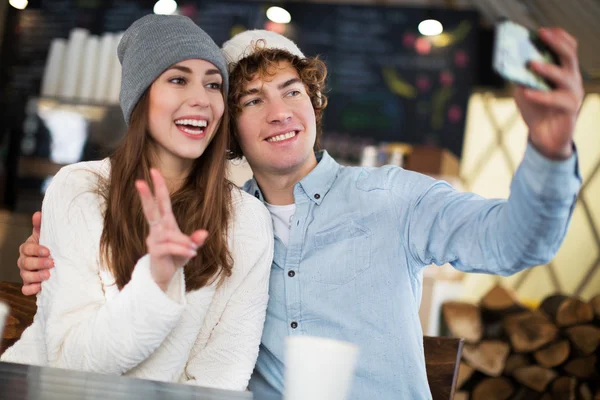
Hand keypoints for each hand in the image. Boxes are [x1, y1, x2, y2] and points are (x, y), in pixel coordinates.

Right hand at [18, 211, 52, 295]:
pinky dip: (31, 289)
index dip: (36, 250)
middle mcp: (24, 261)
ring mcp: (26, 273)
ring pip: (25, 276)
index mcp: (27, 248)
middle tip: (51, 263)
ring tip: (48, 275)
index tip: (48, 251)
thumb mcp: (46, 235)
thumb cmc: (49, 246)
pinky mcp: (30, 285)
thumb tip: (38, 214)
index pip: (27, 249)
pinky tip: (39, 288)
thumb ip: (41, 226)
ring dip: (36, 276)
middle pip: (25, 263)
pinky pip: (25, 289)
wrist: (55, 262)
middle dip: (38, 263)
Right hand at [136, 169, 207, 291]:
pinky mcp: (155, 251)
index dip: (159, 187)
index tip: (154, 171)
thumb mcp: (189, 248)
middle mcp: (157, 229)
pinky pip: (170, 246)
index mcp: (166, 224)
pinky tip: (191, 254)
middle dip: (146, 196)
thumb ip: (196, 240)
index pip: (162, 202)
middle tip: (138, 181)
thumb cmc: (175, 258)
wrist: (164, 277)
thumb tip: (204, 233)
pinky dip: (183, 250)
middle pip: (151, 210)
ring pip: (170, 235)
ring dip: (184, 243)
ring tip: (192, 251)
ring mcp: (154, 240)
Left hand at [514, 27, 583, 159]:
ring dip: (549, 69)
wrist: (544, 137)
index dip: (558, 37)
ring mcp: (573, 94)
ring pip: (566, 77)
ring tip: (532, 64)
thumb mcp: (524, 89)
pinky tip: (527, 92)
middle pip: (570, 56)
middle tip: (541, 35)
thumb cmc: (536, 109)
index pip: (568, 48)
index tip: (542, 30)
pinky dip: (541, 95)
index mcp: (563, 71)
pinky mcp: (570, 110)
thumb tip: (510, 62)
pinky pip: (557, 100)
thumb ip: (520, 77)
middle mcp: (571, 80)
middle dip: (556, 43)